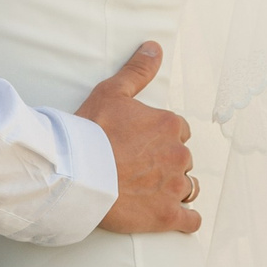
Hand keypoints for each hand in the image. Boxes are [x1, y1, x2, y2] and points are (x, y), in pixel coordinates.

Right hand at [78, 41, 198, 235]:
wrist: (77, 173)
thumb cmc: (91, 131)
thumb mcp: (113, 91)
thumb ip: (138, 69)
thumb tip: (155, 47)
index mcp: (170, 125)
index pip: (179, 130)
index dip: (162, 136)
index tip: (144, 143)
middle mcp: (179, 154)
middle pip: (182, 159)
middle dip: (167, 162)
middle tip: (141, 167)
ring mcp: (175, 187)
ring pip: (190, 187)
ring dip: (176, 188)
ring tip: (153, 190)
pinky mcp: (167, 216)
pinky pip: (190, 220)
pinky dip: (186, 219)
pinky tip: (178, 218)